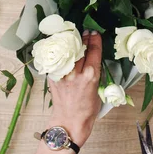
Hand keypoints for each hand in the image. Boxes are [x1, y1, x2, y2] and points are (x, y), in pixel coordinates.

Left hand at [47, 30, 101, 146]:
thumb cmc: (88, 110)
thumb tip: (92, 60)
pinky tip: (64, 47)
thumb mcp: (98, 90)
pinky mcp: (54, 78)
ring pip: (68, 52)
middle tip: (87, 31)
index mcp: (91, 76)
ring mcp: (63, 75)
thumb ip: (94, 74)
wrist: (70, 122)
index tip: (95, 33)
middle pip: (81, 49)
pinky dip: (62, 53)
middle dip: (84, 38)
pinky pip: (58, 61)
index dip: (95, 40)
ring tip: (75, 36)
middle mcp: (76, 74)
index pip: (94, 52)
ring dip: (73, 43)